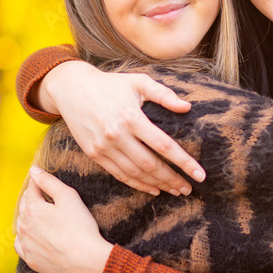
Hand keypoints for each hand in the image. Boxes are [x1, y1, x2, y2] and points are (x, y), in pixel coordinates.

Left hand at [14, 166, 113, 272]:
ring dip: (27, 216)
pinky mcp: (30, 259)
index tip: (41, 177)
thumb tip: (33, 170)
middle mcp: (24, 226)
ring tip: (39, 213)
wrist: (84, 262)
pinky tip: (33, 235)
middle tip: (41, 192)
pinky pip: (21, 244)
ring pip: (21, 224)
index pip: (31, 188)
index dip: (37, 181)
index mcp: (33, 208)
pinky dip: (25, 236)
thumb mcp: (68, 197)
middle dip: (32, 197)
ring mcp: (25, 244)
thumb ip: (49, 181)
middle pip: (24, 205)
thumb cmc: (80, 227)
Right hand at [44, 61, 205, 195]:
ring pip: (135, 173)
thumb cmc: (111, 84)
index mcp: (131, 117)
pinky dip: (137, 185)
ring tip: (175, 191)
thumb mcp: (138, 81)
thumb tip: (187, 107)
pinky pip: (120, 174)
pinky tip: (153, 189)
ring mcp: (104, 147)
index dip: (184, 162)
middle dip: (173, 179)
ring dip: (157, 185)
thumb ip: (164, 94)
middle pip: (151, 165)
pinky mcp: (94, 154)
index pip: (164, 145)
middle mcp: (117, 135)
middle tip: (189, 189)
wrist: (72, 89)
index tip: (200, 174)